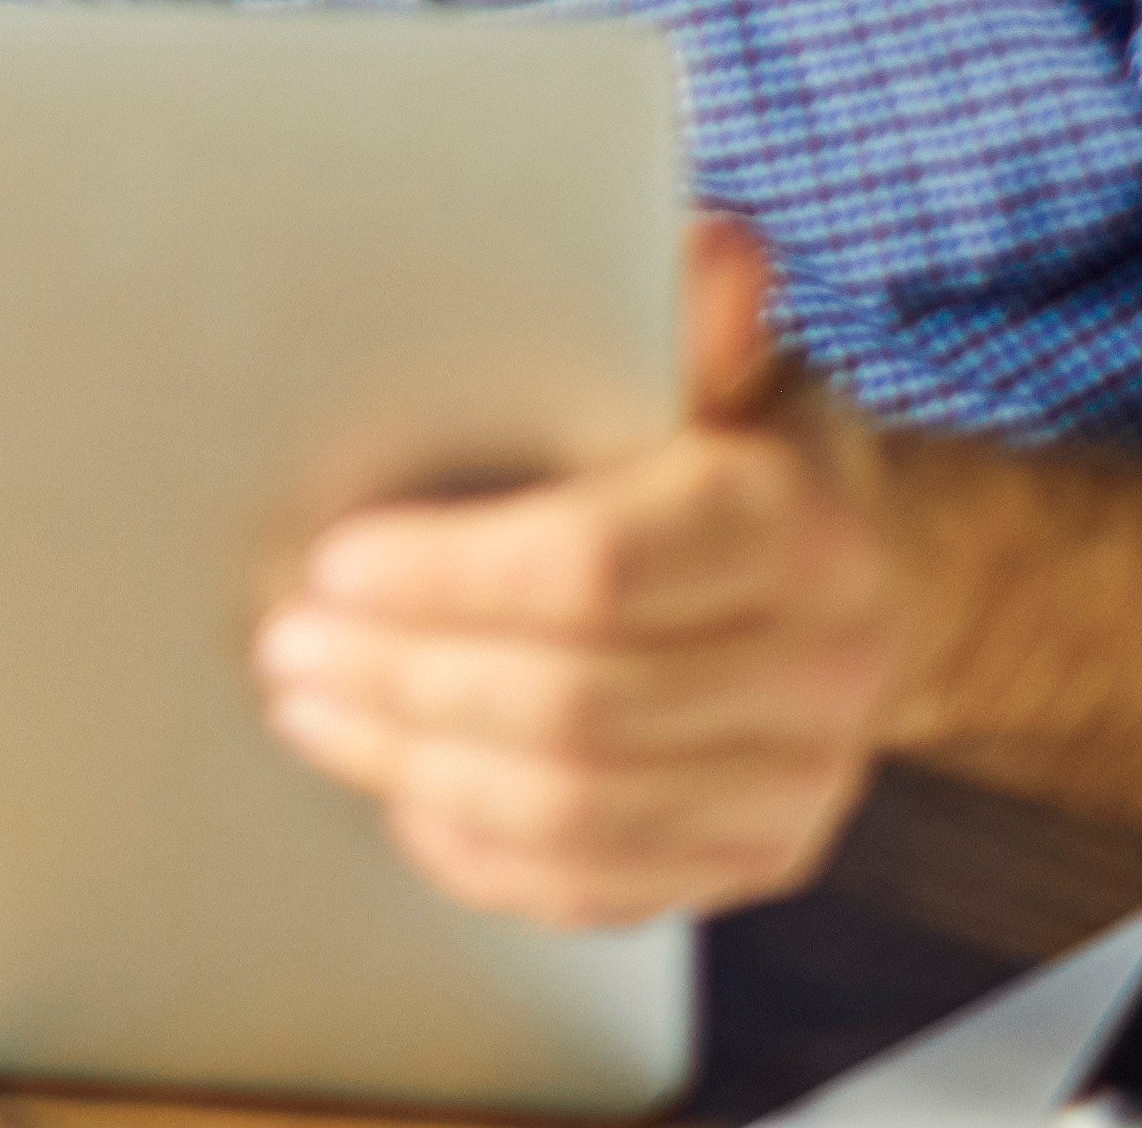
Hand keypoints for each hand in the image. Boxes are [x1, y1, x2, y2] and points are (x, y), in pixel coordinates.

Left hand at [254, 217, 907, 924]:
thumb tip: (707, 250)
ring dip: (415, 763)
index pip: (599, 571)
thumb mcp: (725, 354)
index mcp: (802, 523)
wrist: (859, 569)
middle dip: (402, 678)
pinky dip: (479, 850)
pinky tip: (401, 792)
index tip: (331, 560)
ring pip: (576, 814)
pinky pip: (598, 891)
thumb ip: (699, 306)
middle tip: (283, 641)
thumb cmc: (737, 441)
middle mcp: (826, 666)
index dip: (448, 577)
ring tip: (310, 705)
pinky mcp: (758, 858)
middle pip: (575, 706)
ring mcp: (799, 781)